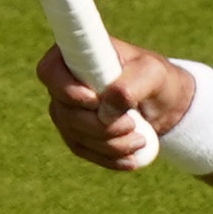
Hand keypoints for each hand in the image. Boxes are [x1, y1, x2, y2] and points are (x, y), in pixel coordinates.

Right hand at [37, 41, 187, 171]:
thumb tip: (106, 107)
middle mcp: (63, 82)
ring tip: (140, 139)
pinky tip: (131, 158)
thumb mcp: (152, 74)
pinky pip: (83, 150)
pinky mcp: (75, 132)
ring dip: (110, 144)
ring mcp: (66, 109)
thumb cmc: (154, 78)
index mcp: (76, 55)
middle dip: (100, 125)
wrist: (162, 103)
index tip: (95, 101)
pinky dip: (109, 157)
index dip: (67, 90)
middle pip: (64, 112)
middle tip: (131, 123)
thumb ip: (130, 85)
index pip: (50, 71)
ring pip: (75, 135)